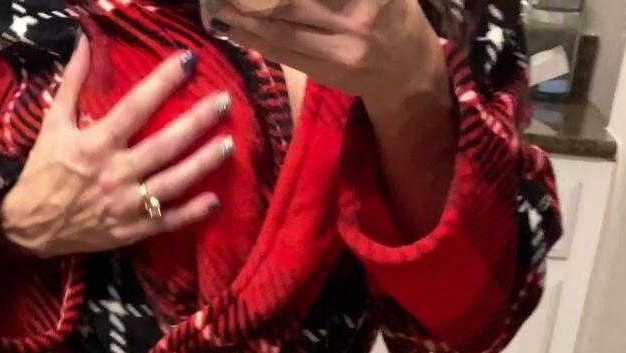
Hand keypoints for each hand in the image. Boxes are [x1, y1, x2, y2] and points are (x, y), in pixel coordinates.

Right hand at [1, 40, 233, 258]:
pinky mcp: (130, 231)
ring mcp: (126, 205)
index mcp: (97, 143)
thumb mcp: (53, 123)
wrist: (29, 227)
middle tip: (224, 102)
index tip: (188, 61)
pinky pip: (166, 222)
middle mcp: (115, 173)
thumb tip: (83, 40)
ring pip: (172, 183)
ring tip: (228, 144)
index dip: (164, 81)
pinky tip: (215, 201)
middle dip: (197, 122)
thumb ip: (73, 82)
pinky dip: (191, 214)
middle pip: (165, 144)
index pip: (137, 106)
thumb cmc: (43, 172)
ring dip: (203, 164)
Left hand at [211, 0, 445, 112]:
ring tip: (218, 5)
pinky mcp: (329, 72)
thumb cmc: (388, 9)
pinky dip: (255, 38)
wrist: (407, 66)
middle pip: (286, 1)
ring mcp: (342, 48)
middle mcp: (356, 16)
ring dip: (242, 16)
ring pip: (280, 28)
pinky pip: (283, 52)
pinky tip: (234, 26)